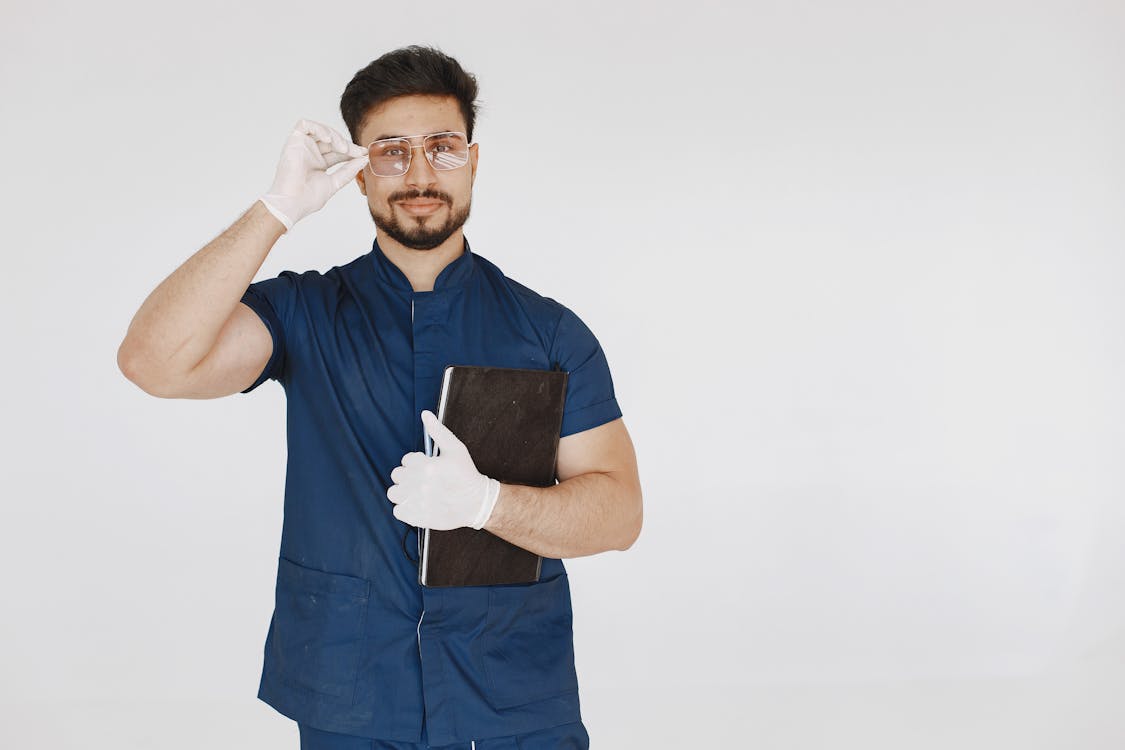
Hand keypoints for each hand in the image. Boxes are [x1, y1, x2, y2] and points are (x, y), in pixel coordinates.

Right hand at [258, 118, 368, 230]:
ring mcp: (302, 147)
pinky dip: (319, 128)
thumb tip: (364, 159)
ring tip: (344, 149)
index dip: (352, 151)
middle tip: (358, 152)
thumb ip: (349, 171)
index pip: (338, 152)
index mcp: (319, 163)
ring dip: (336, 137)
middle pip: (332, 140)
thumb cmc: (308, 198)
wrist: (292, 203)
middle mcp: (310, 153)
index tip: (364, 154)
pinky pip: (305, 125)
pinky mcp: (293, 141)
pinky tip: (329, 140)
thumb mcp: (335, 182)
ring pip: (321, 130)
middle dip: (347, 145)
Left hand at [387, 411, 500, 530]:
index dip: (416, 462)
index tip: (428, 467)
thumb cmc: (466, 475)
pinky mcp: (416, 517)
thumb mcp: (455, 448)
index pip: (406, 460)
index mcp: (427, 467)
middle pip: (397, 475)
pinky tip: (417, 503)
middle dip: (409, 475)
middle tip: (423, 479)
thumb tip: (425, 414)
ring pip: (393, 493)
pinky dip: (404, 508)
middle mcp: (420, 485)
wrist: (476, 503)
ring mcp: (417, 502)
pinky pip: (397, 511)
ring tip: (416, 491)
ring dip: (403, 491)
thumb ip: (437, 431)